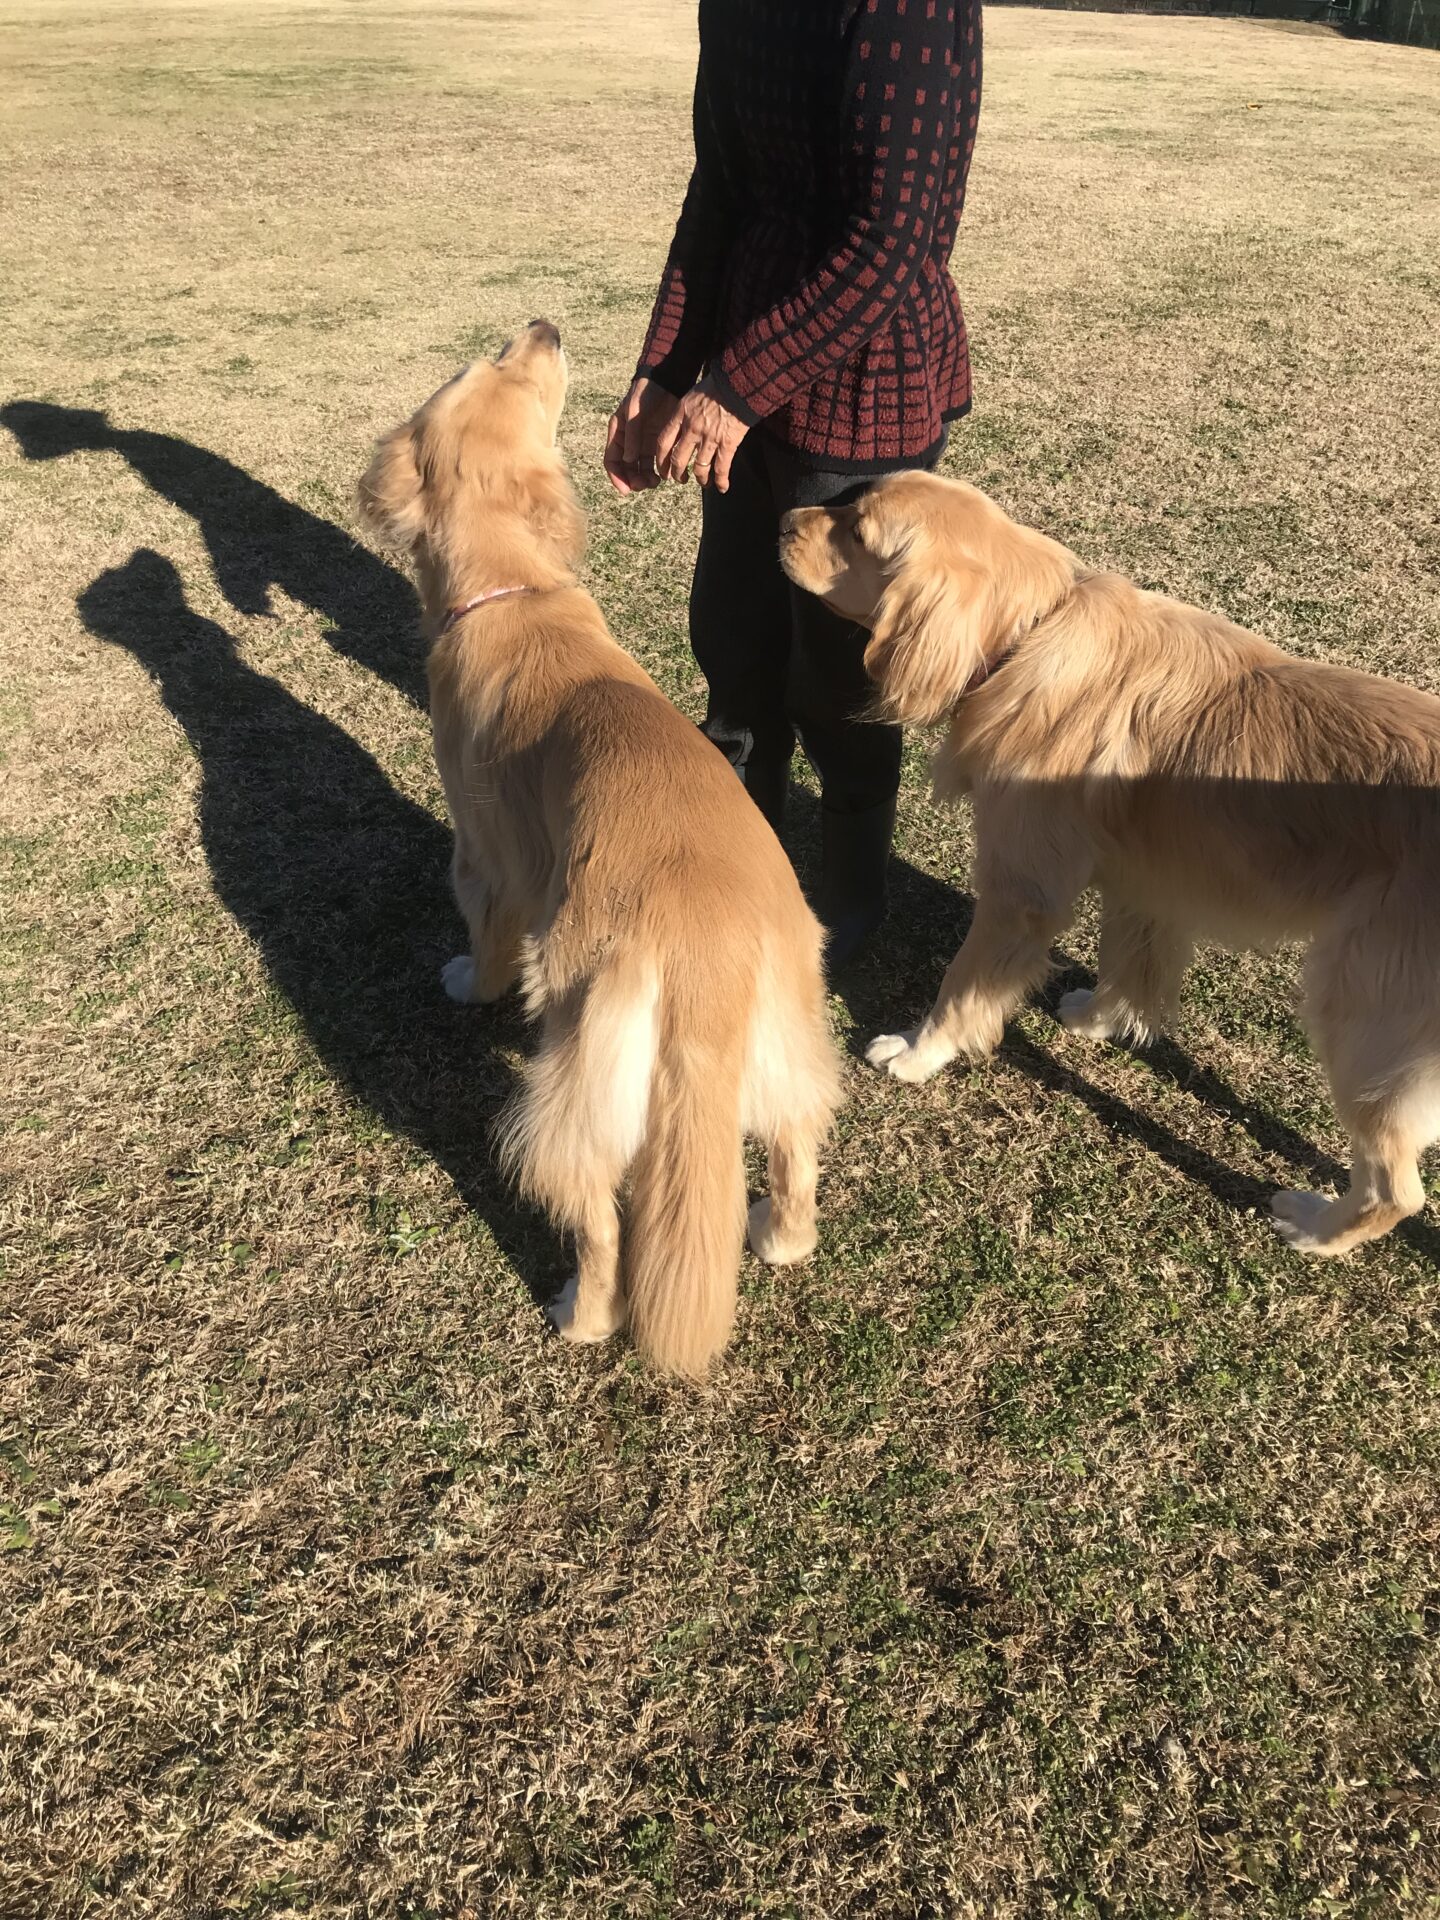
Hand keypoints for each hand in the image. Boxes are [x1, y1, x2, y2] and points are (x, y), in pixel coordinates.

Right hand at [603, 376, 680, 494]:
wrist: (667, 382)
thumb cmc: (646, 393)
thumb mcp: (635, 412)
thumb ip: (632, 436)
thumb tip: (628, 461)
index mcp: (617, 434)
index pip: (612, 461)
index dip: (617, 477)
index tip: (626, 489)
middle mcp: (628, 442)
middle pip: (626, 469)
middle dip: (633, 480)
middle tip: (644, 486)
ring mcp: (643, 444)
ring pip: (640, 469)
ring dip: (645, 479)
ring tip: (655, 482)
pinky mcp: (658, 444)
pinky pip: (656, 464)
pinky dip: (659, 472)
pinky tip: (665, 475)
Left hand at [653, 379, 749, 491]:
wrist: (738, 384)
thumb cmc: (716, 386)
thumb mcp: (691, 396)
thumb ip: (684, 414)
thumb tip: (681, 429)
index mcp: (680, 415)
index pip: (663, 442)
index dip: (661, 460)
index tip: (663, 469)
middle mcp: (691, 428)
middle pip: (678, 459)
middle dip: (676, 474)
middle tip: (679, 480)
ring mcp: (709, 437)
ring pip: (699, 467)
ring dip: (701, 479)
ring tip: (703, 483)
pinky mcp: (727, 443)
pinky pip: (721, 468)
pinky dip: (721, 480)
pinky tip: (723, 487)